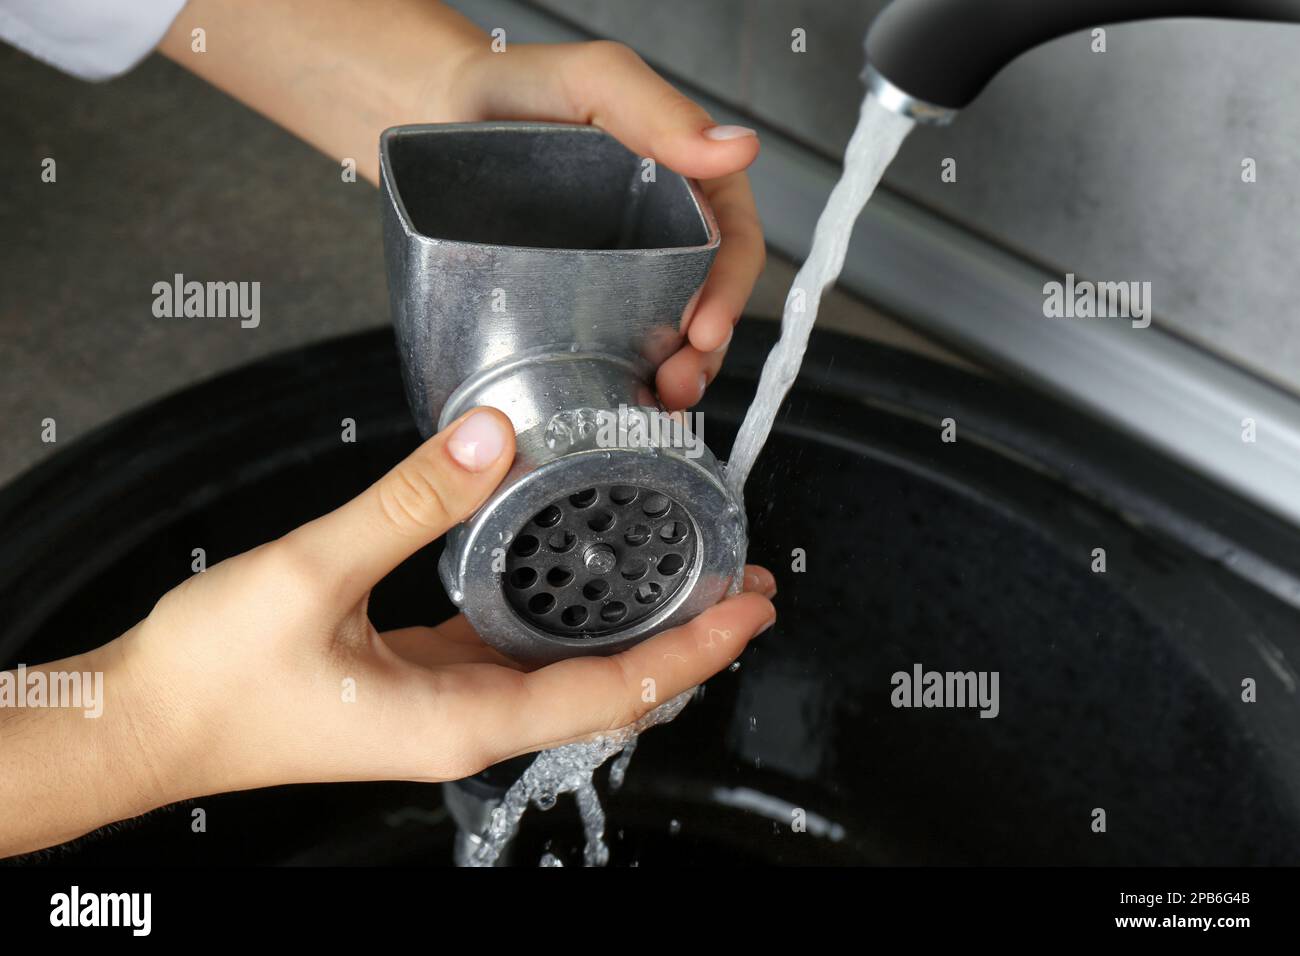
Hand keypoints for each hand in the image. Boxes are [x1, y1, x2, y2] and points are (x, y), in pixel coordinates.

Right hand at [82, 409, 772, 832]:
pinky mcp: (419, 687)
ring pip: (569, 678)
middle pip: (608, 694)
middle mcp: (468, 726)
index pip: (612, 694)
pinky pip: (519, 660)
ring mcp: (445, 711)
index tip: (750, 609)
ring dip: (634, 635)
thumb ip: (410, 502)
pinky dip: (568, 625)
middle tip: (743, 587)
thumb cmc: (213, 675)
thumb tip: (495, 438)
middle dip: (684, 644)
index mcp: (462, 720)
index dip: (693, 651)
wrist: (140, 723)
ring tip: (688, 584)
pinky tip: (583, 583)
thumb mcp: (314, 572)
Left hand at [449, 40, 765, 410]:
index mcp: (685, 181)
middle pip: (705, 302)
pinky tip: (614, 395)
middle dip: (703, 352)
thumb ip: (661, 114)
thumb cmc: (516, 87)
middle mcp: (660, 231)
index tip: (707, 330)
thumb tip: (737, 150)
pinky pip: (611, 342)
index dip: (729, 292)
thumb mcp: (595, 82)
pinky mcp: (577, 299)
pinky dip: (623, 375)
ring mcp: (619, 270)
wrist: (434, 113)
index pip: (732, 242)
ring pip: (665, 333)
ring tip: (652, 401)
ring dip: (670, 373)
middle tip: (677, 383)